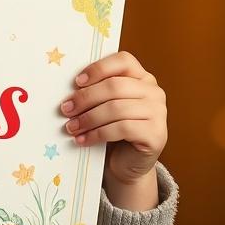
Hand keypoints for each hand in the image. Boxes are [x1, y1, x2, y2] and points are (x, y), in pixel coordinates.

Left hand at [60, 51, 166, 209]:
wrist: (128, 164)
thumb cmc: (113, 131)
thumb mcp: (105, 106)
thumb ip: (96, 92)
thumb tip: (69, 91)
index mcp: (142, 77)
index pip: (123, 61)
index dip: (98, 68)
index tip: (77, 82)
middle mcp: (154, 92)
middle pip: (115, 86)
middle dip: (86, 98)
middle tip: (66, 109)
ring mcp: (158, 113)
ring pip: (116, 108)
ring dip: (88, 118)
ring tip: (71, 127)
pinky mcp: (156, 134)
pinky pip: (122, 129)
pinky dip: (97, 134)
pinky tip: (83, 140)